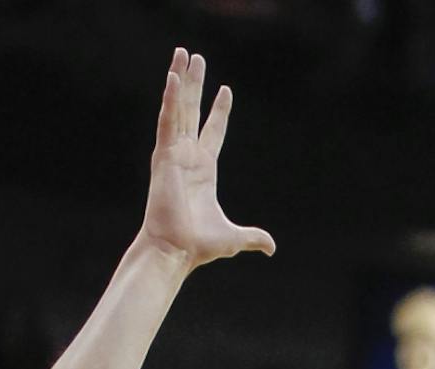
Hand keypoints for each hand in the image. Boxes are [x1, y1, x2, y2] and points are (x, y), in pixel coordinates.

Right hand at [139, 48, 275, 268]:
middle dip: (194, 84)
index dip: (219, 111)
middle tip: (194, 56)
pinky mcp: (163, 156)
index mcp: (203, 170)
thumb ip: (253, 237)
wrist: (176, 250)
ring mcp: (173, 153)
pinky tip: (173, 78)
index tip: (225, 90)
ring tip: (183, 53)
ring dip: (181, 80)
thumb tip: (271, 248)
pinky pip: (167, 121)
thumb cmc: (198, 245)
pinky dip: (170, 99)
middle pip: (192, 111)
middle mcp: (187, 156)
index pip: (213, 132)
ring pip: (178, 108)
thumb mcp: (234, 237)